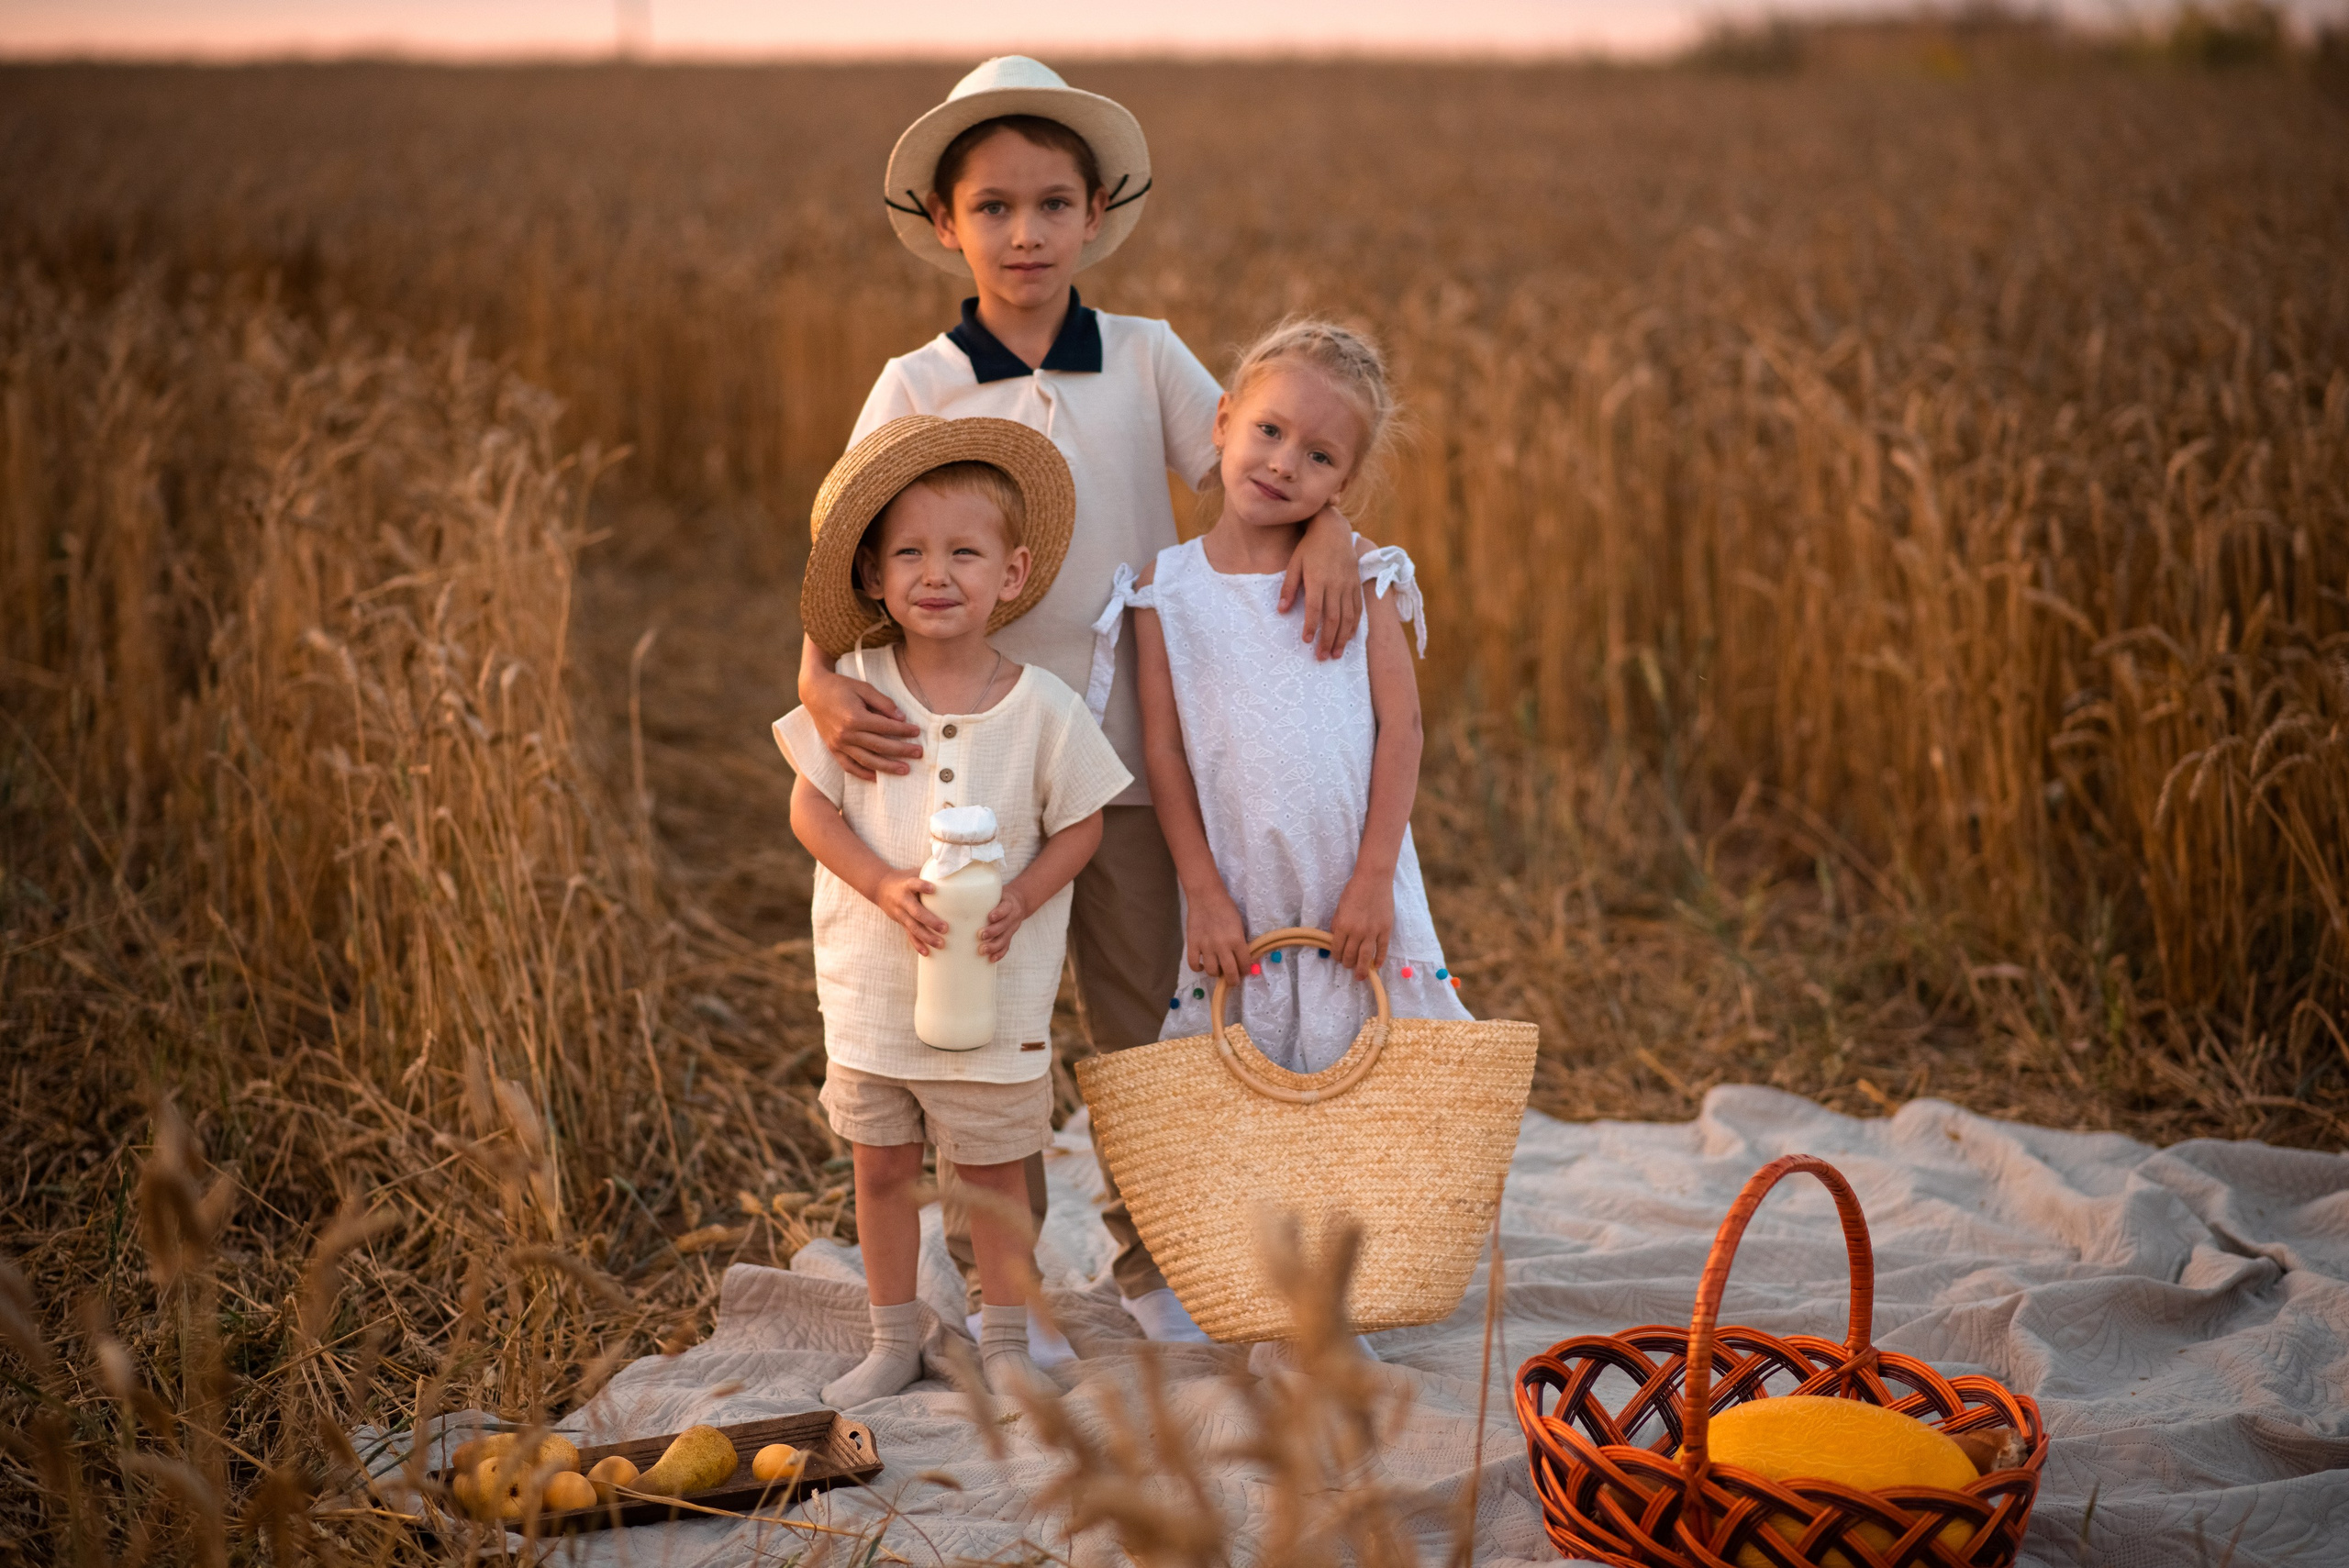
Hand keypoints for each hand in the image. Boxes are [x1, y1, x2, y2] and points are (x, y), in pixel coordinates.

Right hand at [806, 665, 921, 780]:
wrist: (814, 691)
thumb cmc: (841, 687)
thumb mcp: (864, 688)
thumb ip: (883, 703)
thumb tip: (902, 718)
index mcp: (854, 718)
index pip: (885, 728)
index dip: (903, 731)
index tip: (917, 732)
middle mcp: (846, 734)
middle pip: (879, 746)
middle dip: (902, 751)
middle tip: (919, 753)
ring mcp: (838, 744)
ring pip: (867, 760)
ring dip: (887, 767)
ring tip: (905, 770)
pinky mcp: (833, 749)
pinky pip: (849, 766)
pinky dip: (863, 773)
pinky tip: (877, 778)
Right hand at [873, 868, 946, 954]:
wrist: (880, 887)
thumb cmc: (905, 878)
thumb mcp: (915, 872)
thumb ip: (931, 872)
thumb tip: (954, 867)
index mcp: (906, 885)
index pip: (914, 884)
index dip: (922, 886)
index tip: (932, 889)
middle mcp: (903, 900)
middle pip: (916, 912)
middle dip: (930, 921)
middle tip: (945, 928)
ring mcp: (901, 913)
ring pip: (913, 927)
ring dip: (927, 937)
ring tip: (941, 944)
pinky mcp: (901, 922)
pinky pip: (909, 935)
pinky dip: (918, 944)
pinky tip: (927, 953)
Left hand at [978, 885, 1031, 960]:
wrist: (1019, 903)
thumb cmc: (999, 898)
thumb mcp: (995, 892)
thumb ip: (982, 894)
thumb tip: (958, 896)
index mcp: (1009, 904)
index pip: (1006, 908)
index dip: (999, 913)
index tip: (990, 917)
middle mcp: (1013, 916)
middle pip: (1005, 925)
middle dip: (993, 931)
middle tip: (980, 935)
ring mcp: (1012, 928)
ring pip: (1005, 938)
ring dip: (994, 946)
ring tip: (982, 950)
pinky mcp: (1010, 936)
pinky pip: (1006, 946)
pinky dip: (999, 954)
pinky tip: (991, 959)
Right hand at [1184, 887, 1250, 989]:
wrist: (1206, 896)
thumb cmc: (1226, 908)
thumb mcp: (1240, 924)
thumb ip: (1241, 942)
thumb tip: (1244, 959)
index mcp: (1237, 940)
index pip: (1244, 964)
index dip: (1246, 970)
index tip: (1244, 971)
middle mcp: (1222, 946)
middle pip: (1230, 973)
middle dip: (1234, 980)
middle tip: (1233, 979)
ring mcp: (1205, 946)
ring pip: (1212, 971)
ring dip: (1216, 972)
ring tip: (1217, 968)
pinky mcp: (1192, 944)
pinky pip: (1193, 964)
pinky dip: (1198, 967)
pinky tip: (1202, 964)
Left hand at [1278, 504, 1364, 660]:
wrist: (1334, 530)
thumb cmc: (1310, 547)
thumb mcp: (1294, 564)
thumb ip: (1288, 588)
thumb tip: (1281, 610)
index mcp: (1317, 579)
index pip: (1315, 609)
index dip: (1311, 626)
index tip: (1307, 641)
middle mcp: (1335, 584)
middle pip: (1333, 617)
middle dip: (1328, 639)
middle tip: (1322, 657)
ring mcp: (1348, 585)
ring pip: (1347, 616)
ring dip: (1342, 638)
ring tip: (1336, 654)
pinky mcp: (1356, 585)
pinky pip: (1357, 609)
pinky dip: (1354, 625)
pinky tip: (1348, 638)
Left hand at [1329, 872, 1392, 979]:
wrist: (1373, 879)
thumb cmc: (1354, 891)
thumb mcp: (1339, 908)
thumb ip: (1338, 925)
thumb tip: (1336, 940)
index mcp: (1342, 926)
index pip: (1336, 948)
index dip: (1336, 956)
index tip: (1337, 958)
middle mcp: (1357, 932)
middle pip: (1351, 956)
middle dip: (1348, 963)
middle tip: (1348, 966)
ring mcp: (1372, 932)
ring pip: (1366, 957)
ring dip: (1362, 969)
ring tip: (1360, 976)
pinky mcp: (1385, 930)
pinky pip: (1382, 949)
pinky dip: (1380, 959)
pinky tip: (1377, 966)